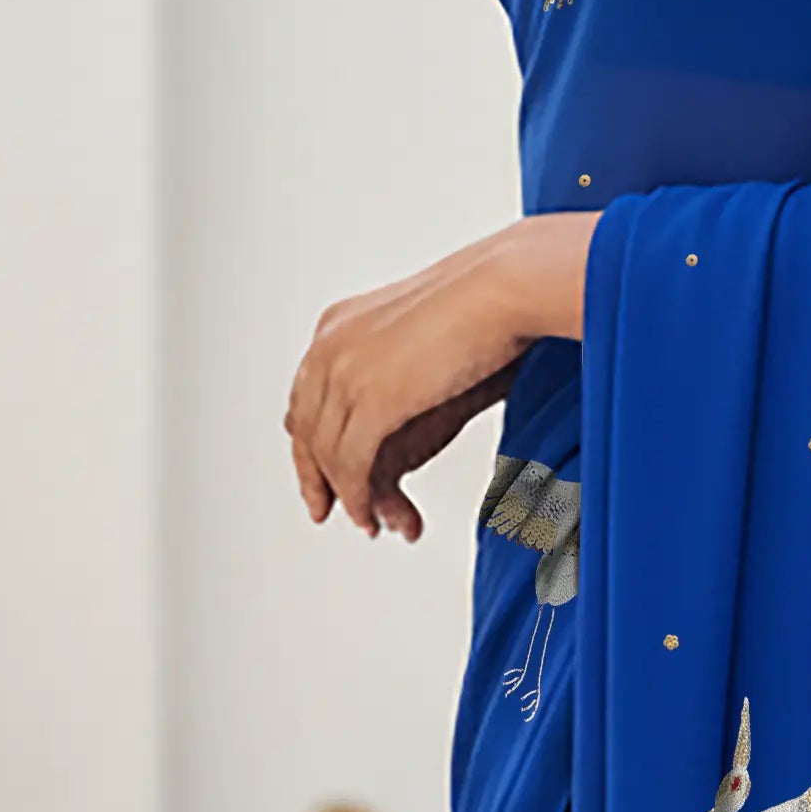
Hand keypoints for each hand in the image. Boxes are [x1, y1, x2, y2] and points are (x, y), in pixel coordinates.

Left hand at [285, 215, 597, 539]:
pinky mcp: (372, 399)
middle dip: (315, 475)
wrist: (504, 289)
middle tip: (324, 508)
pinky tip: (370, 517)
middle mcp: (331, 347)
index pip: (306, 395)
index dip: (309, 439)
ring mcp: (346, 372)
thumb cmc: (484, 303)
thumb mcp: (421, 338)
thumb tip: (401, 392)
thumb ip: (396, 366)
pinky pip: (351, 464)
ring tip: (364, 522)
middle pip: (306, 427)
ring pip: (327, 452)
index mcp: (339, 326)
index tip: (318, 469)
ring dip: (344, 495)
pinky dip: (357, 498)